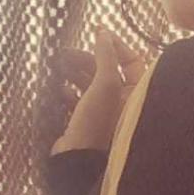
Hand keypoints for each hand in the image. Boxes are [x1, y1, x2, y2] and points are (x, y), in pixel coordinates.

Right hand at [46, 24, 149, 154]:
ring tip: (57, 66)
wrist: (76, 161)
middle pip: (108, 71)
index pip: (133, 61)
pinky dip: (70, 91)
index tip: (98, 33)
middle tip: (66, 52)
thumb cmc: (96, 124)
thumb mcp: (104, 85)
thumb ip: (106, 57)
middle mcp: (123, 104)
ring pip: (91, 84)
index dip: (116, 45)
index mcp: (136, 95)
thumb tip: (104, 34)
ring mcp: (105, 114)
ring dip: (74, 72)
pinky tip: (59, 89)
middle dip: (87, 59)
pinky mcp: (86, 122)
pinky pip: (79, 99)